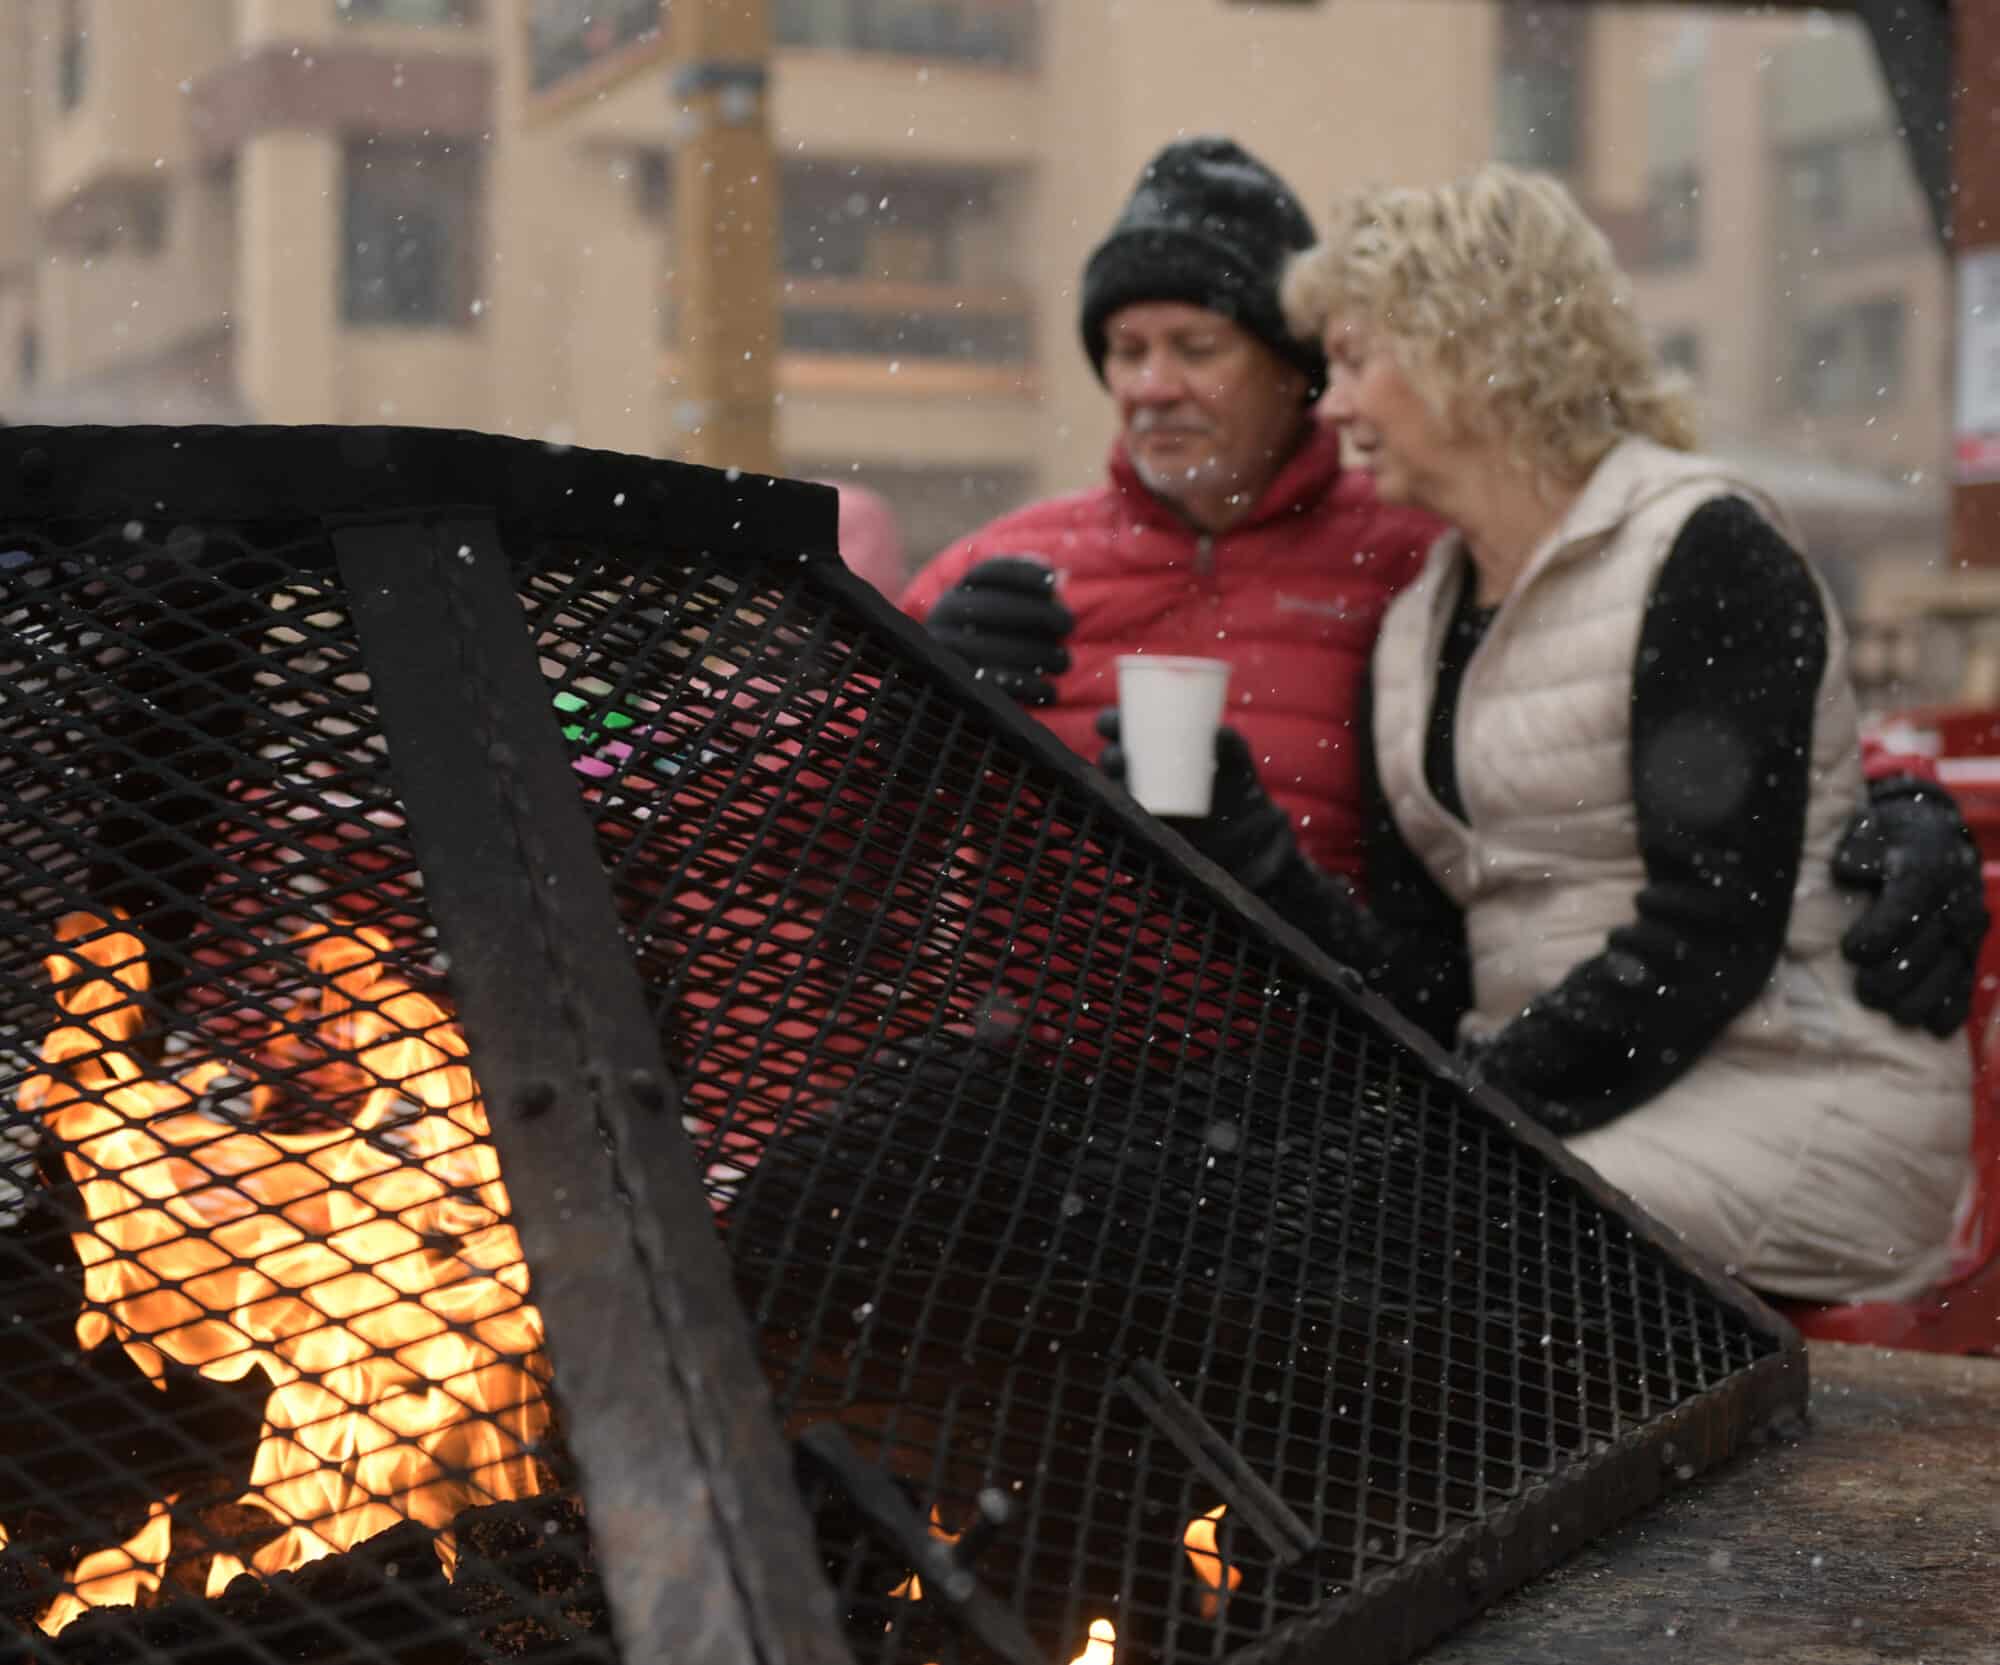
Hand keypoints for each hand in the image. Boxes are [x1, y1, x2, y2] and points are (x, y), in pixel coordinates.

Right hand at [926, 556, 1073, 705]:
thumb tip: (1059, 576)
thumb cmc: (992, 646)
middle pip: (995, 607)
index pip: (987, 572)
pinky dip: (1030, 688)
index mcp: (955, 597)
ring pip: (998, 648)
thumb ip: (1032, 593)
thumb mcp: (1002, 616)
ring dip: (1041, 654)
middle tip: (1068, 624)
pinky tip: (1049, 689)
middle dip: (1040, 613)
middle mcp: (943, 620)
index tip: (1051, 583)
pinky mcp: (959, 690)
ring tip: (1062, 661)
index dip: (1021, 574)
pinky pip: (999, 687)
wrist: (952, 696)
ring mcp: (947, 655)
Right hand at [1095, 710, 1296, 892]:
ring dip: (1109, 792)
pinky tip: (1119, 822)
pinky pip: (1121, 830)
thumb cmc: (1237, 789)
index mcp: (1151, 748)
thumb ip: (1232, 744)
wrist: (1248, 837)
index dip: (1109, 724)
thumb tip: (1219, 732)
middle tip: (1121, 758)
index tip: (1111, 723)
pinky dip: (1115, 826)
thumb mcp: (1236, 764)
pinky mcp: (1144, 834)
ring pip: (1113, 796)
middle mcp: (1138, 775)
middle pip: (1110, 763)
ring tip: (1125, 790)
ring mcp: (1140, 806)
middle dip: (1109, 758)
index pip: (1119, 730)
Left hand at [1834, 777, 1988, 1036]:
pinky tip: (1931, 1026)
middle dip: (1895, 975)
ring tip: (1891, 1012)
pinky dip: (1952, 1007)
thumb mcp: (1865, 830)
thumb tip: (1849, 872)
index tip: (1850, 951)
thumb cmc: (1882, 836)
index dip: (1880, 934)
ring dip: (1920, 997)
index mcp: (1927, 866)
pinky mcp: (1970, 947)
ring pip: (1950, 971)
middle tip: (1865, 993)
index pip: (1907, 906)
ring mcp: (1967, 926)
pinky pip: (1967, 981)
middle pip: (1929, 947)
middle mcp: (1955, 898)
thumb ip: (1856, 852)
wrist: (1929, 832)